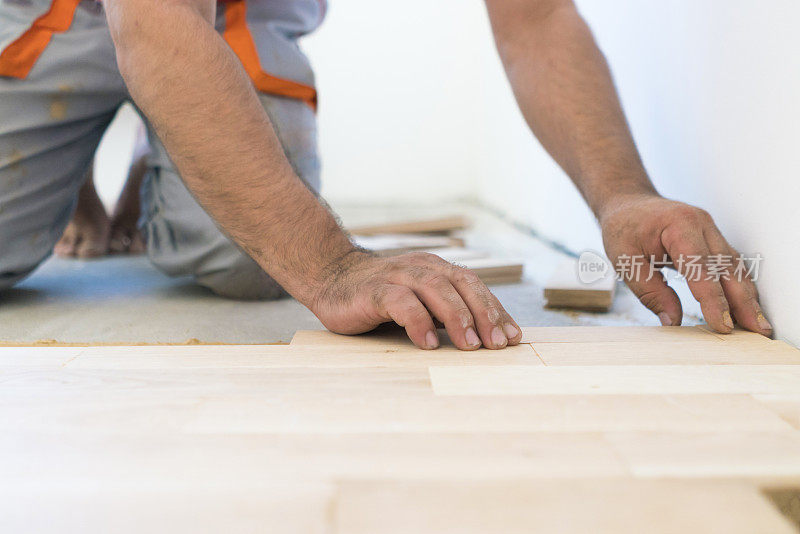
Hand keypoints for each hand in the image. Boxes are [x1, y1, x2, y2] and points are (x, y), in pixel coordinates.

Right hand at [309, 251, 522, 349]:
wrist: (329, 277)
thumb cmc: (379, 298)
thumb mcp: (418, 303)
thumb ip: (444, 314)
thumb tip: (484, 340)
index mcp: (436, 269)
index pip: (473, 285)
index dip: (495, 309)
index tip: (513, 337)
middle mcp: (420, 267)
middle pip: (461, 284)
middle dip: (484, 313)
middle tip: (498, 344)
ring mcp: (396, 276)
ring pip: (435, 289)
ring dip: (457, 317)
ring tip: (471, 345)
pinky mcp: (373, 290)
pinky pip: (400, 302)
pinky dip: (418, 321)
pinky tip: (429, 342)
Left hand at [599, 193, 771, 335]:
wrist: (627, 202)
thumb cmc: (623, 228)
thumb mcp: (625, 260)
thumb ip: (650, 291)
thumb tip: (674, 321)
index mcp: (678, 225)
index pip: (701, 267)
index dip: (713, 299)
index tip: (722, 325)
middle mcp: (701, 224)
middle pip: (727, 267)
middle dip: (743, 301)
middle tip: (757, 330)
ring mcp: (710, 230)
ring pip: (735, 266)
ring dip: (747, 296)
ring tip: (757, 325)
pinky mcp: (712, 239)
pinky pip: (730, 264)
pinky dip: (738, 286)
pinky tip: (745, 307)